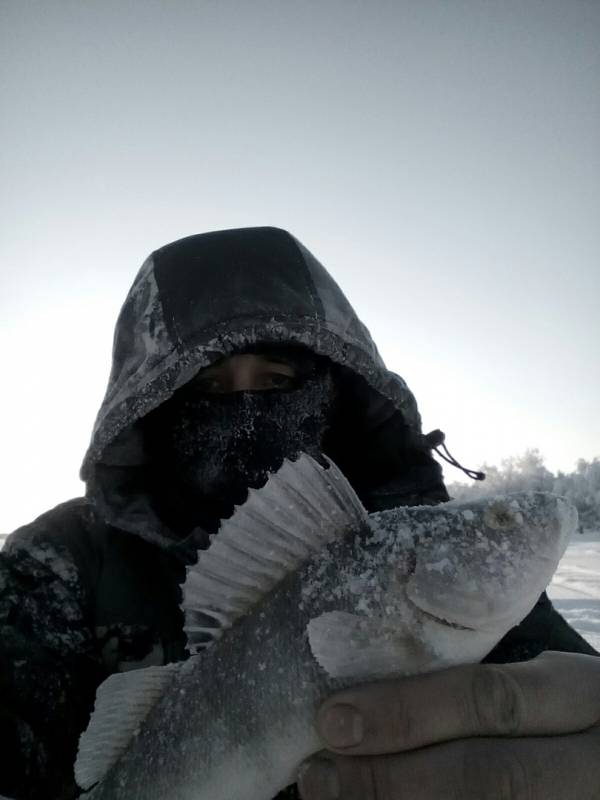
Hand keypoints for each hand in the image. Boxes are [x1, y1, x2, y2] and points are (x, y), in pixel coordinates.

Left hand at [298, 651, 599, 798]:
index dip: (407, 712)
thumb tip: (377, 698)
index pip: (491, 702)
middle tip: (318, 776)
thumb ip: (492, 689)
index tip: (333, 717)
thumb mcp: (551, 689)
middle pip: (487, 778)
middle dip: (392, 780)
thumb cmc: (574, 718)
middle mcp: (591, 766)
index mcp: (585, 699)